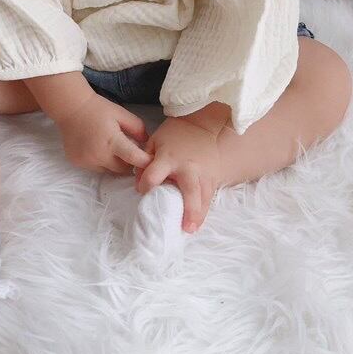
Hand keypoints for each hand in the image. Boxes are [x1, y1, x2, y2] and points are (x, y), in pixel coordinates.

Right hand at [51, 91, 153, 175]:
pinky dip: (100, 162)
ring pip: (109, 170)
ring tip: (110, 147)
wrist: (71, 108)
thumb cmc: (99, 109)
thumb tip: (147, 144)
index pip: (133, 158)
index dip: (145, 162)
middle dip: (128, 162)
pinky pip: (96, 168)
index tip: (152, 161)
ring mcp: (86, 161)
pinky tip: (97, 148)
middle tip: (127, 149)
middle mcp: (99, 155)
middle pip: (122, 169)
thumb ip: (138, 129)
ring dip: (113, 163)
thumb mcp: (122, 114)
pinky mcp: (78, 163)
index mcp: (112, 141)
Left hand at [134, 117, 218, 232]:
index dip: (145, 185)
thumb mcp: (155, 140)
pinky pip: (210, 195)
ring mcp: (203, 172)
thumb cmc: (175, 133)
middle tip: (184, 228)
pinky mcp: (213, 175)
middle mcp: (188, 167)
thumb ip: (144, 160)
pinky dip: (205, 208)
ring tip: (192, 229)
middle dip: (188, 210)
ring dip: (198, 214)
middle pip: (189, 191)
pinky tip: (199, 221)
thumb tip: (138, 180)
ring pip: (203, 196)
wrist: (202, 124)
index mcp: (168, 157)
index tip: (142, 190)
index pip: (153, 176)